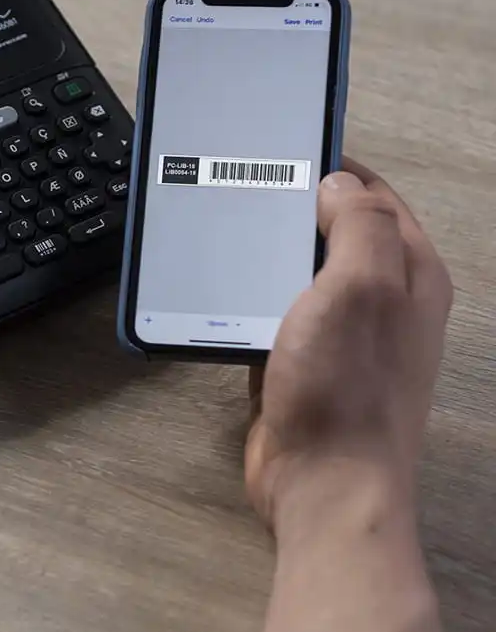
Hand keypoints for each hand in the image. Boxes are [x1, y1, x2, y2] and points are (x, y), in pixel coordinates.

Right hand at [246, 159, 453, 533]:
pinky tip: (220, 292)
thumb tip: (337, 182)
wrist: (324, 485)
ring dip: (267, 256)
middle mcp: (386, 302)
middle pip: (338, 232)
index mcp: (411, 275)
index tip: (281, 147)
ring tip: (223, 231)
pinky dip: (250, 300)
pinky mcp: (306, 367)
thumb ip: (357, 225)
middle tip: (240, 186)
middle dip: (294, 208)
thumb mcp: (360, 286)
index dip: (335, 167)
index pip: (376, 197)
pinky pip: (276, 316)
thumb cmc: (348, 387)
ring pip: (302, 274)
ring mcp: (346, 338)